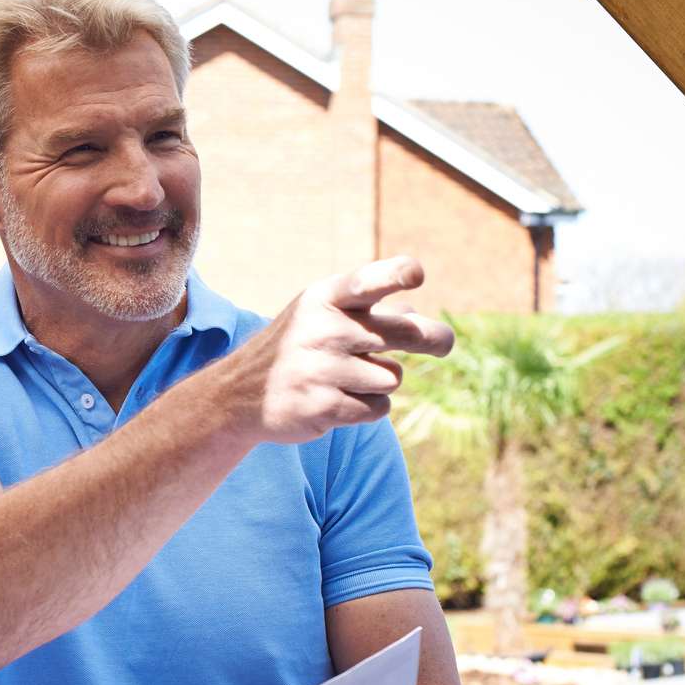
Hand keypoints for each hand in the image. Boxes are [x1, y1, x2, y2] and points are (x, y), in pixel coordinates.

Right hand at [215, 257, 453, 444]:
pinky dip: (368, 408)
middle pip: (404, 334)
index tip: (416, 276)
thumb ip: (372, 313)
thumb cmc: (298, 347)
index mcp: (324, 298)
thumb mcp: (324, 316)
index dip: (395, 276)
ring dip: (380, 382)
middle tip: (444, 344)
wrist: (239, 394)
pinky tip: (338, 401)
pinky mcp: (322, 406)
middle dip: (433, 340)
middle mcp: (322, 329)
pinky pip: (378, 408)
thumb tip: (419, 320)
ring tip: (346, 379)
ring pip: (393, 378)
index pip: (366, 282)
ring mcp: (320, 369)